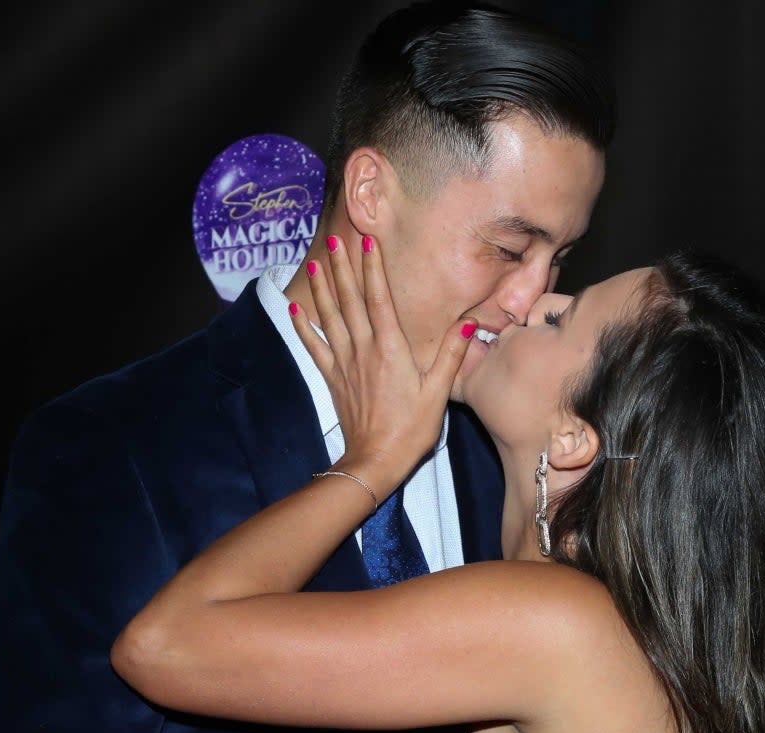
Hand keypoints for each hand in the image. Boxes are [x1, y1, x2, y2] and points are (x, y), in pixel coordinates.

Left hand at [289, 234, 475, 498]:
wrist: (375, 461)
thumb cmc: (411, 429)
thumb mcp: (438, 393)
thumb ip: (452, 355)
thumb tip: (468, 322)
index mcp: (391, 349)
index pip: (379, 299)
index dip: (372, 268)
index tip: (366, 241)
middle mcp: (364, 350)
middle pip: (350, 300)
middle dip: (342, 268)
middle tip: (334, 239)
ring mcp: (345, 364)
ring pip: (330, 318)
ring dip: (322, 288)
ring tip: (315, 262)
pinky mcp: (333, 379)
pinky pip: (315, 347)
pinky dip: (304, 327)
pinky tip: (296, 310)